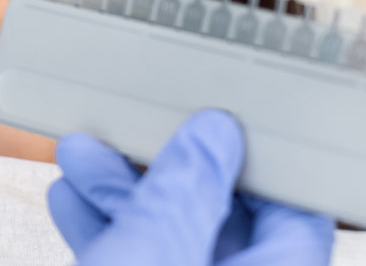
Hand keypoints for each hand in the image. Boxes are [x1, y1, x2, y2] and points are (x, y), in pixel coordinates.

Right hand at [48, 110, 335, 265]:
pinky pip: (134, 259)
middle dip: (165, 165)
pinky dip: (103, 231)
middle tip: (133, 125)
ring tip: (79, 154)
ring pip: (169, 238)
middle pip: (220, 215)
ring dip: (120, 192)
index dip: (258, 154)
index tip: (223, 115)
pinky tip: (69, 199)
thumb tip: (212, 135)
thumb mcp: (158, 255)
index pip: (295, 206)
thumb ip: (188, 192)